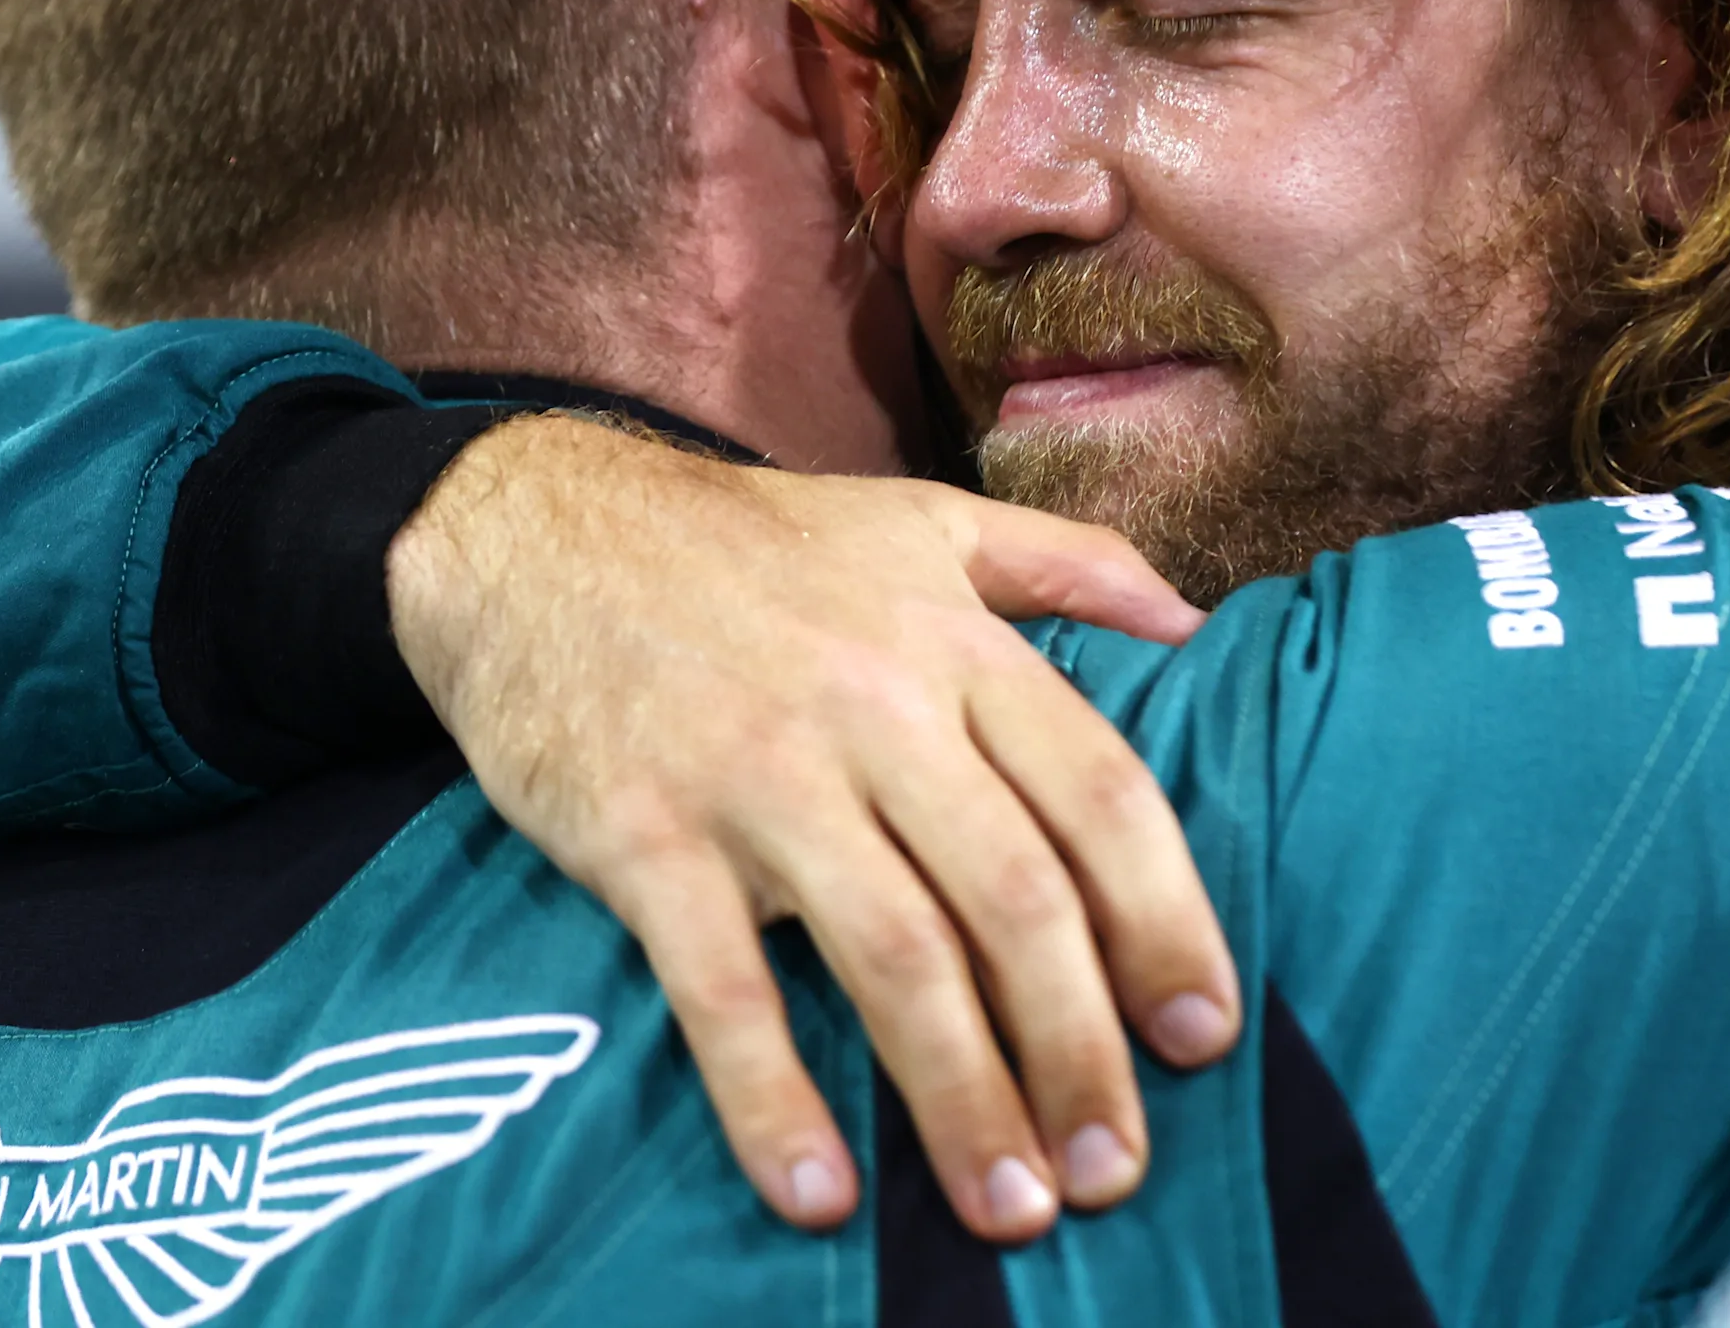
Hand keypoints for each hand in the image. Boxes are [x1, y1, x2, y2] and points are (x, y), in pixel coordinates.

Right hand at [386, 414, 1233, 1242]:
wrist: (528, 529)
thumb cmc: (737, 545)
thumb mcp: (918, 523)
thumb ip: (1065, 562)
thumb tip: (1193, 623)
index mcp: (952, 646)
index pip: (1099, 797)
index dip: (1165, 924)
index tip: (1201, 1035)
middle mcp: (873, 710)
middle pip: (1014, 899)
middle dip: (1080, 1050)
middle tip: (1113, 1169)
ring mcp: (757, 776)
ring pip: (896, 956)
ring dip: (964, 1096)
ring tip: (1008, 1205)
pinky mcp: (645, 836)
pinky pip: (722, 987)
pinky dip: (772, 1094)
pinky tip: (818, 1191)